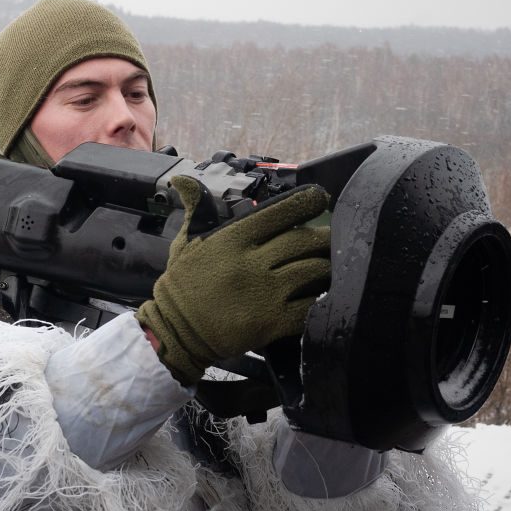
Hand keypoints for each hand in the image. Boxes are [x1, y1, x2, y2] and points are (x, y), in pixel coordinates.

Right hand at [136, 176, 330, 384]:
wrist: (175, 331)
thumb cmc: (182, 285)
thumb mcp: (185, 242)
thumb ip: (196, 209)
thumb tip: (184, 179)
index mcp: (233, 239)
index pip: (280, 212)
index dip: (307, 202)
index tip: (320, 199)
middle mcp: (252, 262)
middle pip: (304, 242)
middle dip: (325, 238)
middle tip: (335, 237)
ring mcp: (264, 293)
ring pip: (313, 272)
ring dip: (328, 267)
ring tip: (335, 265)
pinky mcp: (271, 323)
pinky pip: (309, 307)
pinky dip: (322, 300)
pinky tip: (325, 296)